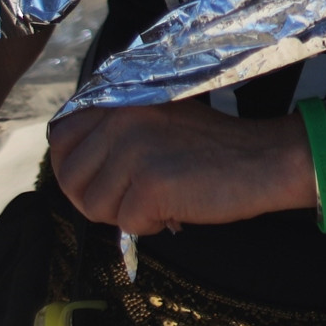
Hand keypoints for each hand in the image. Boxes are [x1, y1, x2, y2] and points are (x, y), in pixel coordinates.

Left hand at [48, 100, 308, 234]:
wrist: (265, 160)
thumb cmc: (213, 149)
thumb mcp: (157, 120)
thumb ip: (115, 131)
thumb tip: (72, 167)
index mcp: (121, 99)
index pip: (61, 135)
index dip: (72, 165)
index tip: (98, 178)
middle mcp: (121, 117)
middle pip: (69, 176)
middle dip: (95, 197)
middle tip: (133, 197)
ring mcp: (133, 149)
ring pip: (92, 205)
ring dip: (123, 213)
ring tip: (160, 200)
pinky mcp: (149, 183)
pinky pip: (124, 223)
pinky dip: (149, 226)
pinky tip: (176, 209)